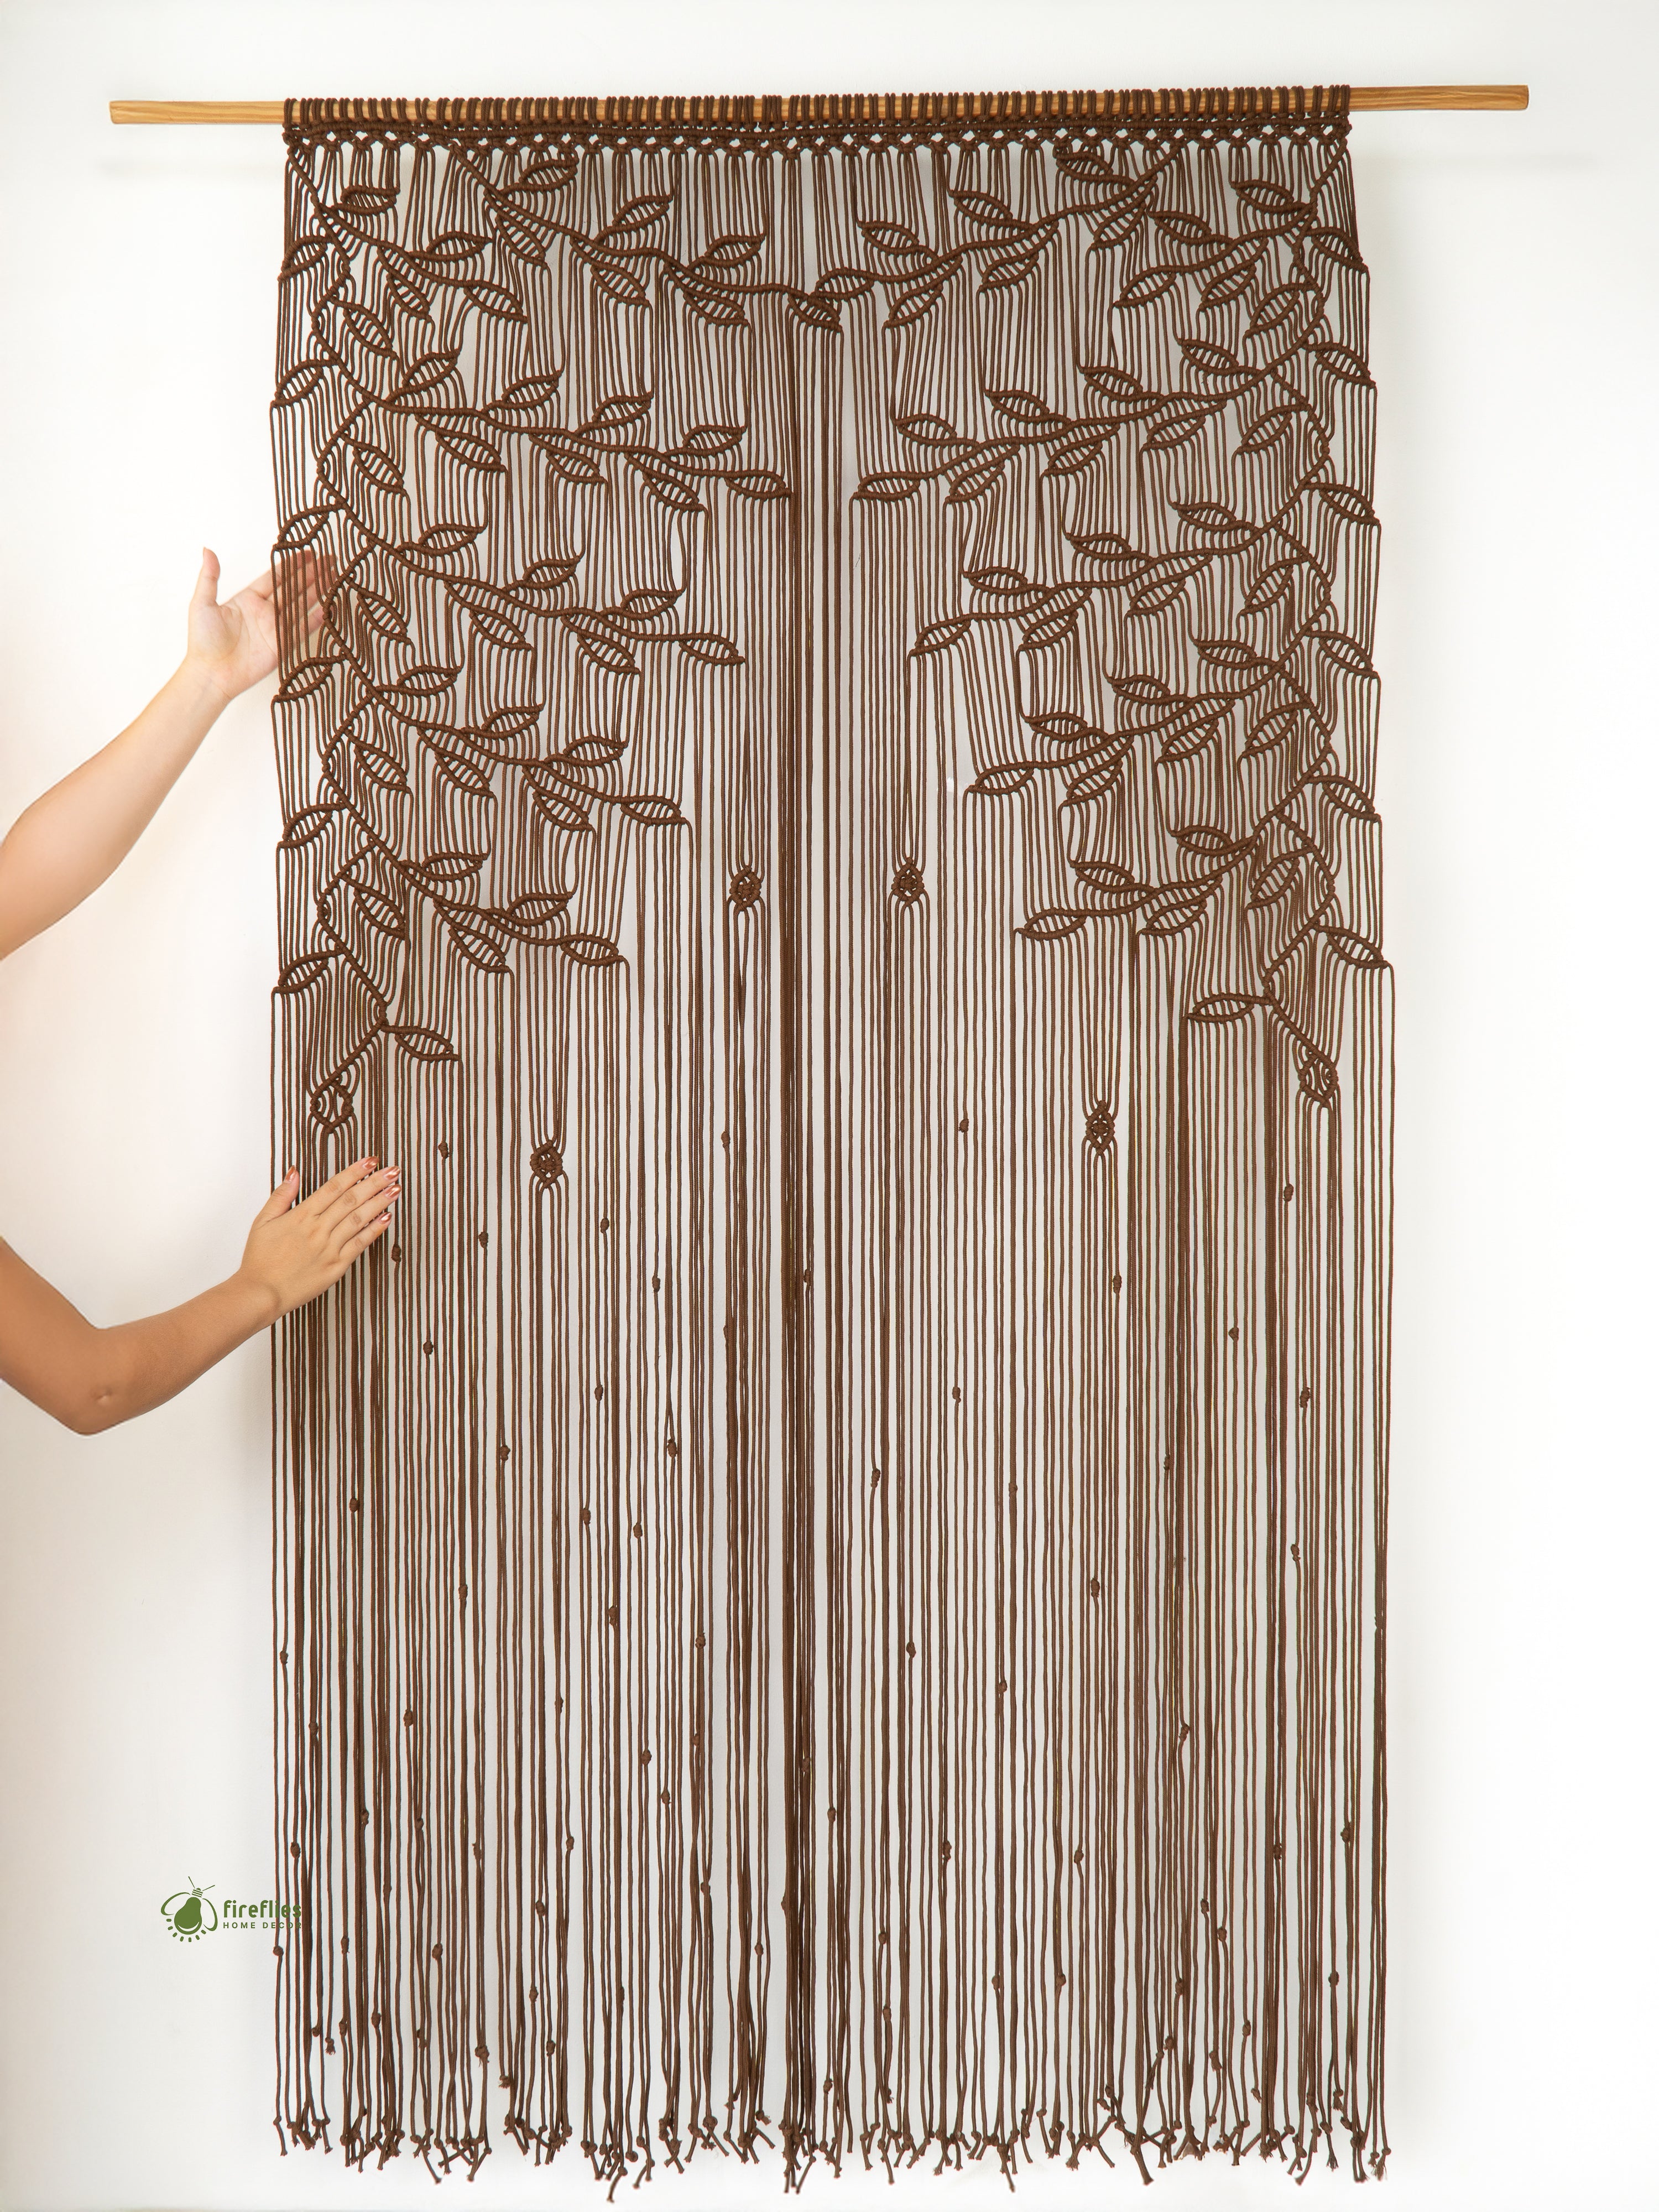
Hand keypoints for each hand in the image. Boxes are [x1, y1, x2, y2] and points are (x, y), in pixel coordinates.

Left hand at [184, 547, 327, 702]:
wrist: (211, 673)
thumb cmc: (203, 641)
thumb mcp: (202, 603)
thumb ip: (209, 577)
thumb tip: (207, 550)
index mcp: (248, 600)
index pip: (274, 577)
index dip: (291, 565)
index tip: (307, 553)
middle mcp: (264, 612)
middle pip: (292, 588)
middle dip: (311, 574)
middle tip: (329, 561)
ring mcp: (275, 629)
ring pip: (301, 605)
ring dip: (317, 592)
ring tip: (333, 578)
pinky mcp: (282, 646)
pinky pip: (302, 630)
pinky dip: (316, 619)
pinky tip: (328, 607)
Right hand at [236, 1157, 401, 1322]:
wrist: (261, 1294)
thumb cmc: (260, 1260)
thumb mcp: (263, 1221)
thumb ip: (282, 1195)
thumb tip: (294, 1172)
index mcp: (301, 1216)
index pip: (334, 1187)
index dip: (354, 1172)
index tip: (370, 1161)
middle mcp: (318, 1230)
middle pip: (351, 1200)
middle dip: (374, 1183)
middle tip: (392, 1170)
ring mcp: (329, 1248)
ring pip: (359, 1219)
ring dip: (379, 1202)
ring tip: (396, 1189)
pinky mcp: (336, 1266)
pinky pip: (360, 1244)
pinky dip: (375, 1230)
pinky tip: (387, 1218)